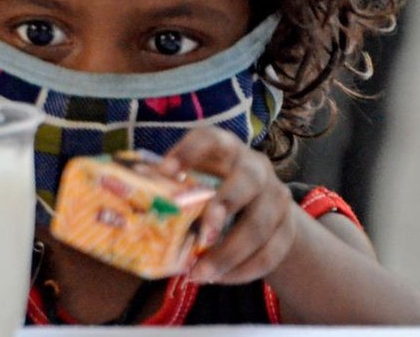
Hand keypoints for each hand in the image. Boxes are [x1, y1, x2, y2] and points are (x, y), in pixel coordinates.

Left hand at [159, 128, 297, 284]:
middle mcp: (254, 166)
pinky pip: (271, 252)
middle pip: (247, 180)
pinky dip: (243, 270)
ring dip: (229, 254)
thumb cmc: (211, 188)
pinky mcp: (287, 227)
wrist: (259, 203)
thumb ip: (168, 186)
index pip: (209, 139)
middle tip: (202, 235)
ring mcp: (276, 196)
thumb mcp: (193, 179)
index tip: (164, 172)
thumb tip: (132, 191)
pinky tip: (219, 279)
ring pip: (260, 225)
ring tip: (200, 274)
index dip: (188, 152)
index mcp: (224, 148)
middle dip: (224, 206)